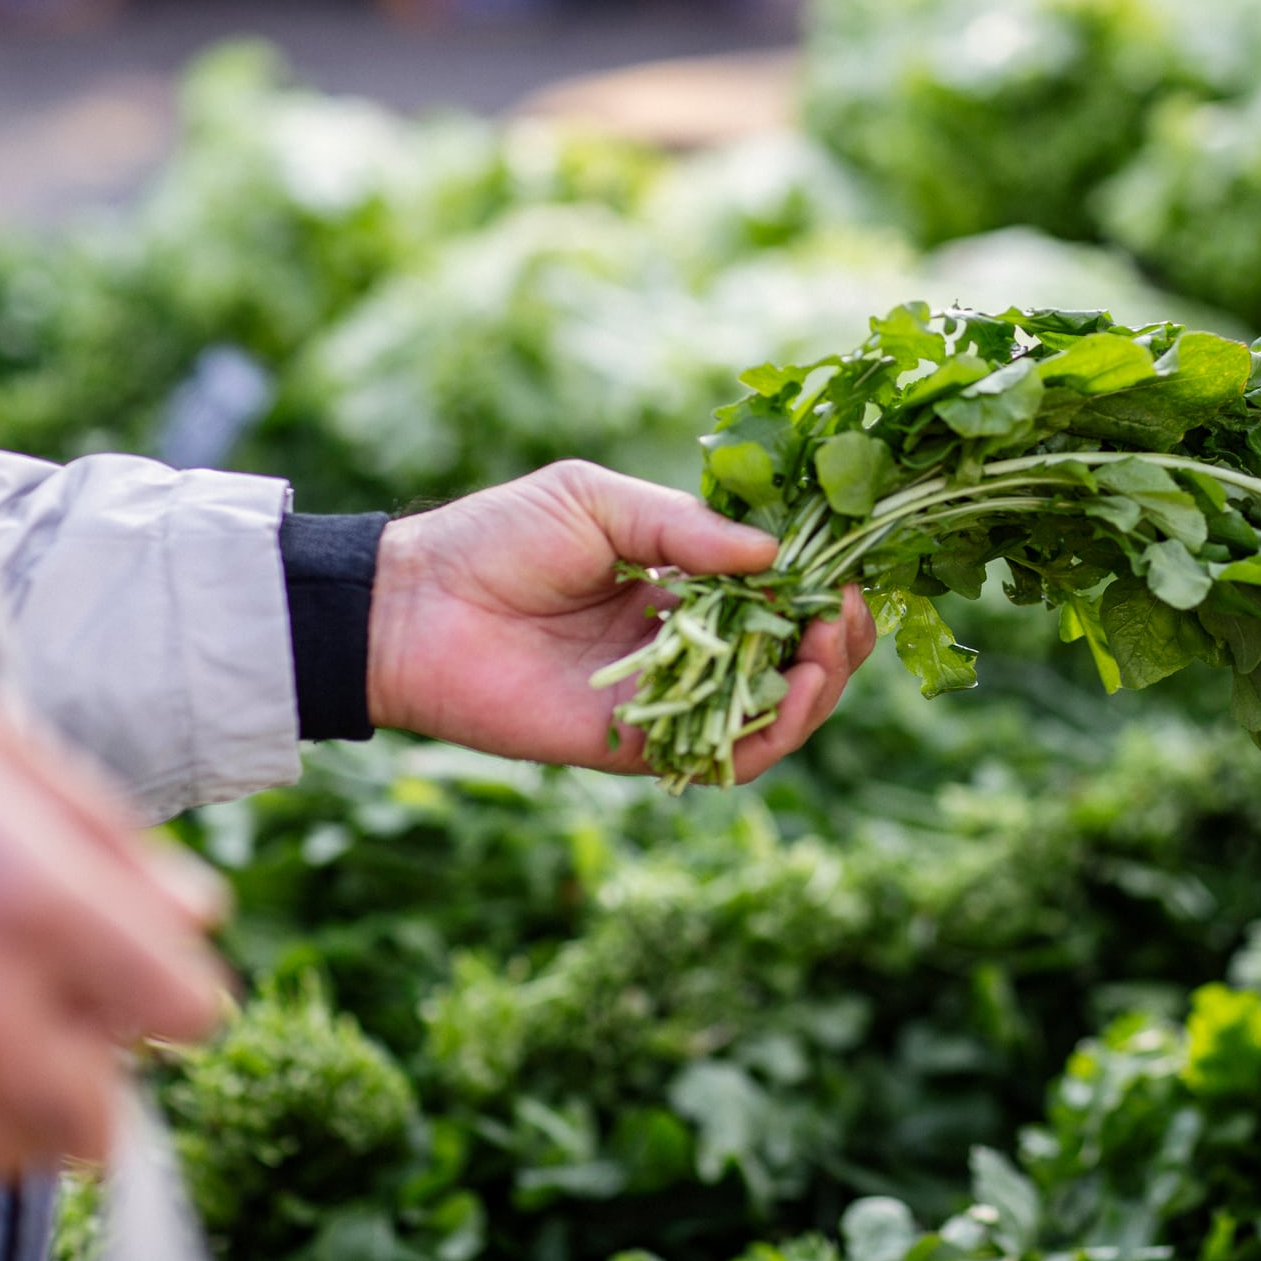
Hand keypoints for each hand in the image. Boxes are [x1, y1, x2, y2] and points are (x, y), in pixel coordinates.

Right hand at [0, 671, 227, 1189]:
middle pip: (93, 1121)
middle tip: (70, 1025)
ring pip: (5, 1155)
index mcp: (34, 904)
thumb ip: (107, 840)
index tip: (154, 979)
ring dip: (18, 1114)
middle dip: (97, 1080)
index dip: (178, 993)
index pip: (182, 1011)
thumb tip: (197, 914)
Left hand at [367, 461, 875, 777]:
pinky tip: (788, 693)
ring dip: (819, 687)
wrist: (410, 608)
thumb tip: (772, 555)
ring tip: (826, 650)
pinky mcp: (637, 748)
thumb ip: (684, 529)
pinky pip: (722, 758)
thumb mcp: (598, 502)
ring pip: (774, 713)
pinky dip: (768, 735)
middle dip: (838, 640)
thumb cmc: (494, 538)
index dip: (825, 585)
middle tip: (847, 613)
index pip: (780, 595)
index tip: (850, 566)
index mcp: (682, 585)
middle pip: (794, 659)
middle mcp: (686, 647)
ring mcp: (667, 700)